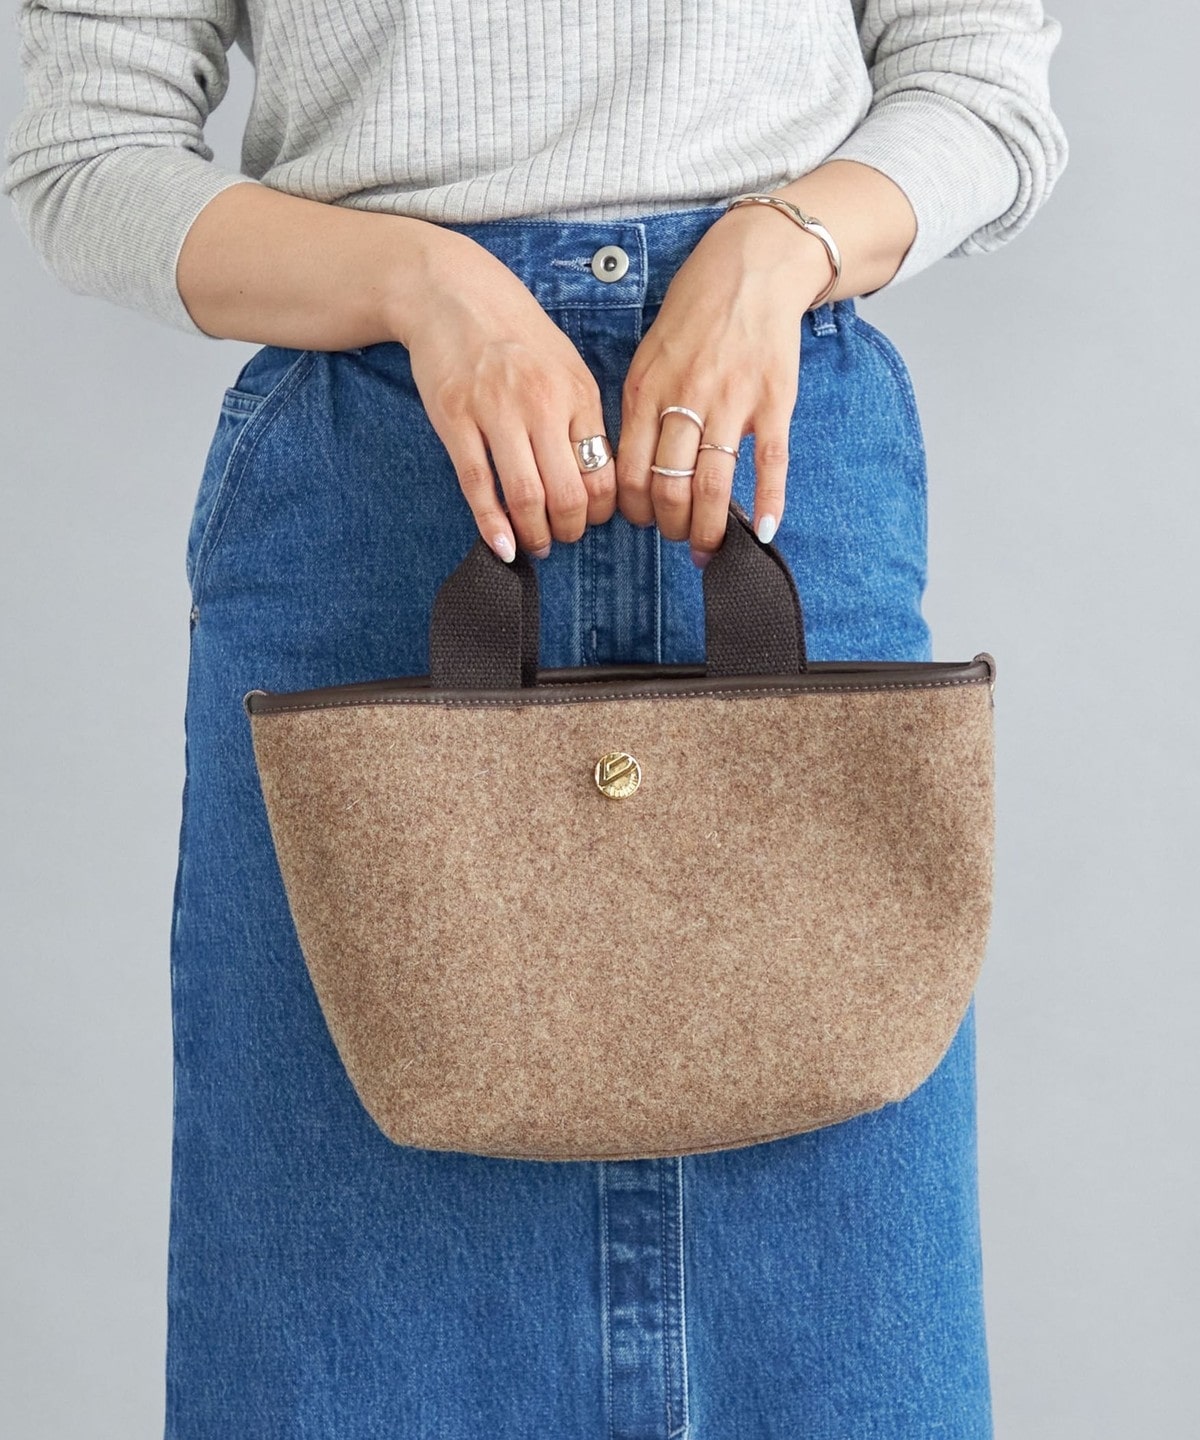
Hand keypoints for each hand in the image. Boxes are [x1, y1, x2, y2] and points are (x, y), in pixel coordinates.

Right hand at [401, 230, 617, 562]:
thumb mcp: (566, 365)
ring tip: (535, 544)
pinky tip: (502, 545)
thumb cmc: (514, 332)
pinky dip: (491, 525)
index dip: (601, 511)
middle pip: (568, 493)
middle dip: (569, 530)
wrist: (453, 292)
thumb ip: (582, 417)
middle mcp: (541, 404)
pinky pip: (478, 485)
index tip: (590, 519)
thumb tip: (596, 475)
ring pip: (525, 496)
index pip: (603, 472)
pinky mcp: (455, 419)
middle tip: (562, 538)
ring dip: (534, 534)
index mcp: (576, 393)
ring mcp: (496, 412)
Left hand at [614, 206, 836, 565]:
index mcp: (647, 391)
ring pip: (714, 484)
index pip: (629, 471)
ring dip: (710, 527)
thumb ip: (641, 409)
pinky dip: (768, 502)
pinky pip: (769, 462)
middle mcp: (686, 399)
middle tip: (679, 538)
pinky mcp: (774, 400)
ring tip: (710, 547)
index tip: (644, 521)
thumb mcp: (649, 355)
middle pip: (669, 486)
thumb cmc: (696, 312)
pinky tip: (763, 531)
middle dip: (671, 526)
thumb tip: (635, 468)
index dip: (634, 509)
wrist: (752, 266)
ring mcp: (733, 401)